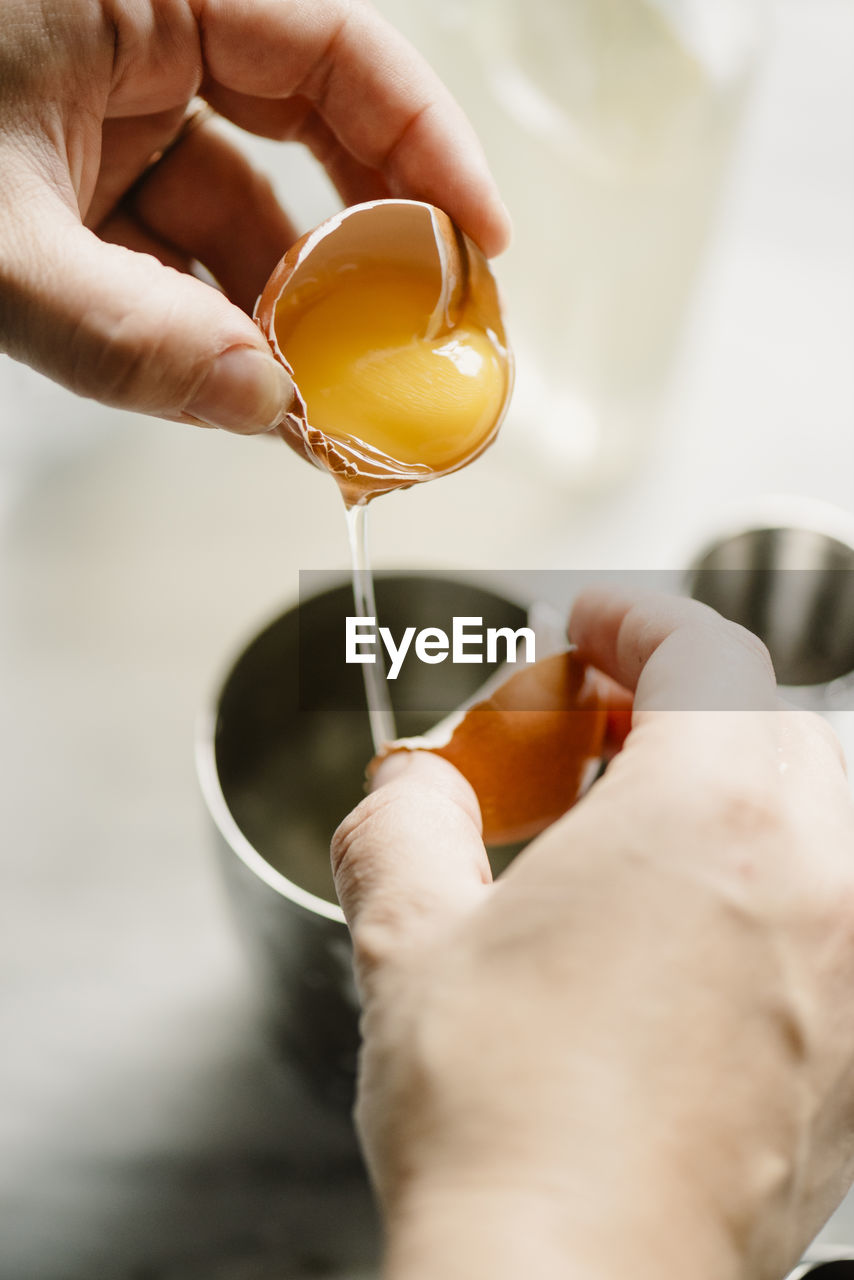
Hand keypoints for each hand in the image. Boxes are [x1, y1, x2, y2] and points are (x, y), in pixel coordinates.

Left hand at [0, 0, 508, 432]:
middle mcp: (134, 30)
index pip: (337, 49)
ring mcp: (101, 103)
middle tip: (417, 348)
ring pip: (236, 208)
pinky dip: (208, 317)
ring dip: (284, 313)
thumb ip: (128, 336)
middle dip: (365, 254)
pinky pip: (170, 243)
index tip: (482, 248)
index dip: (431, 148)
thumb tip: (262, 410)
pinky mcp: (70, 165)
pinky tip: (246, 386)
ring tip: (333, 405)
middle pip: (307, 131)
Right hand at [333, 591, 853, 1279]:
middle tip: (590, 726)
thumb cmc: (501, 1123)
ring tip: (633, 827)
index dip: (637, 617)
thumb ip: (405, 819)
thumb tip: (410, 784)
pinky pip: (833, 910)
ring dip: (728, 786)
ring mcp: (853, 964)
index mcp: (709, 814)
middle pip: (768, 720)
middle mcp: (816, 874)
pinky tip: (682, 931)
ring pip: (815, 810)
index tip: (592, 622)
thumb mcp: (411, 935)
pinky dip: (771, 880)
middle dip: (676, 698)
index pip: (705, 649)